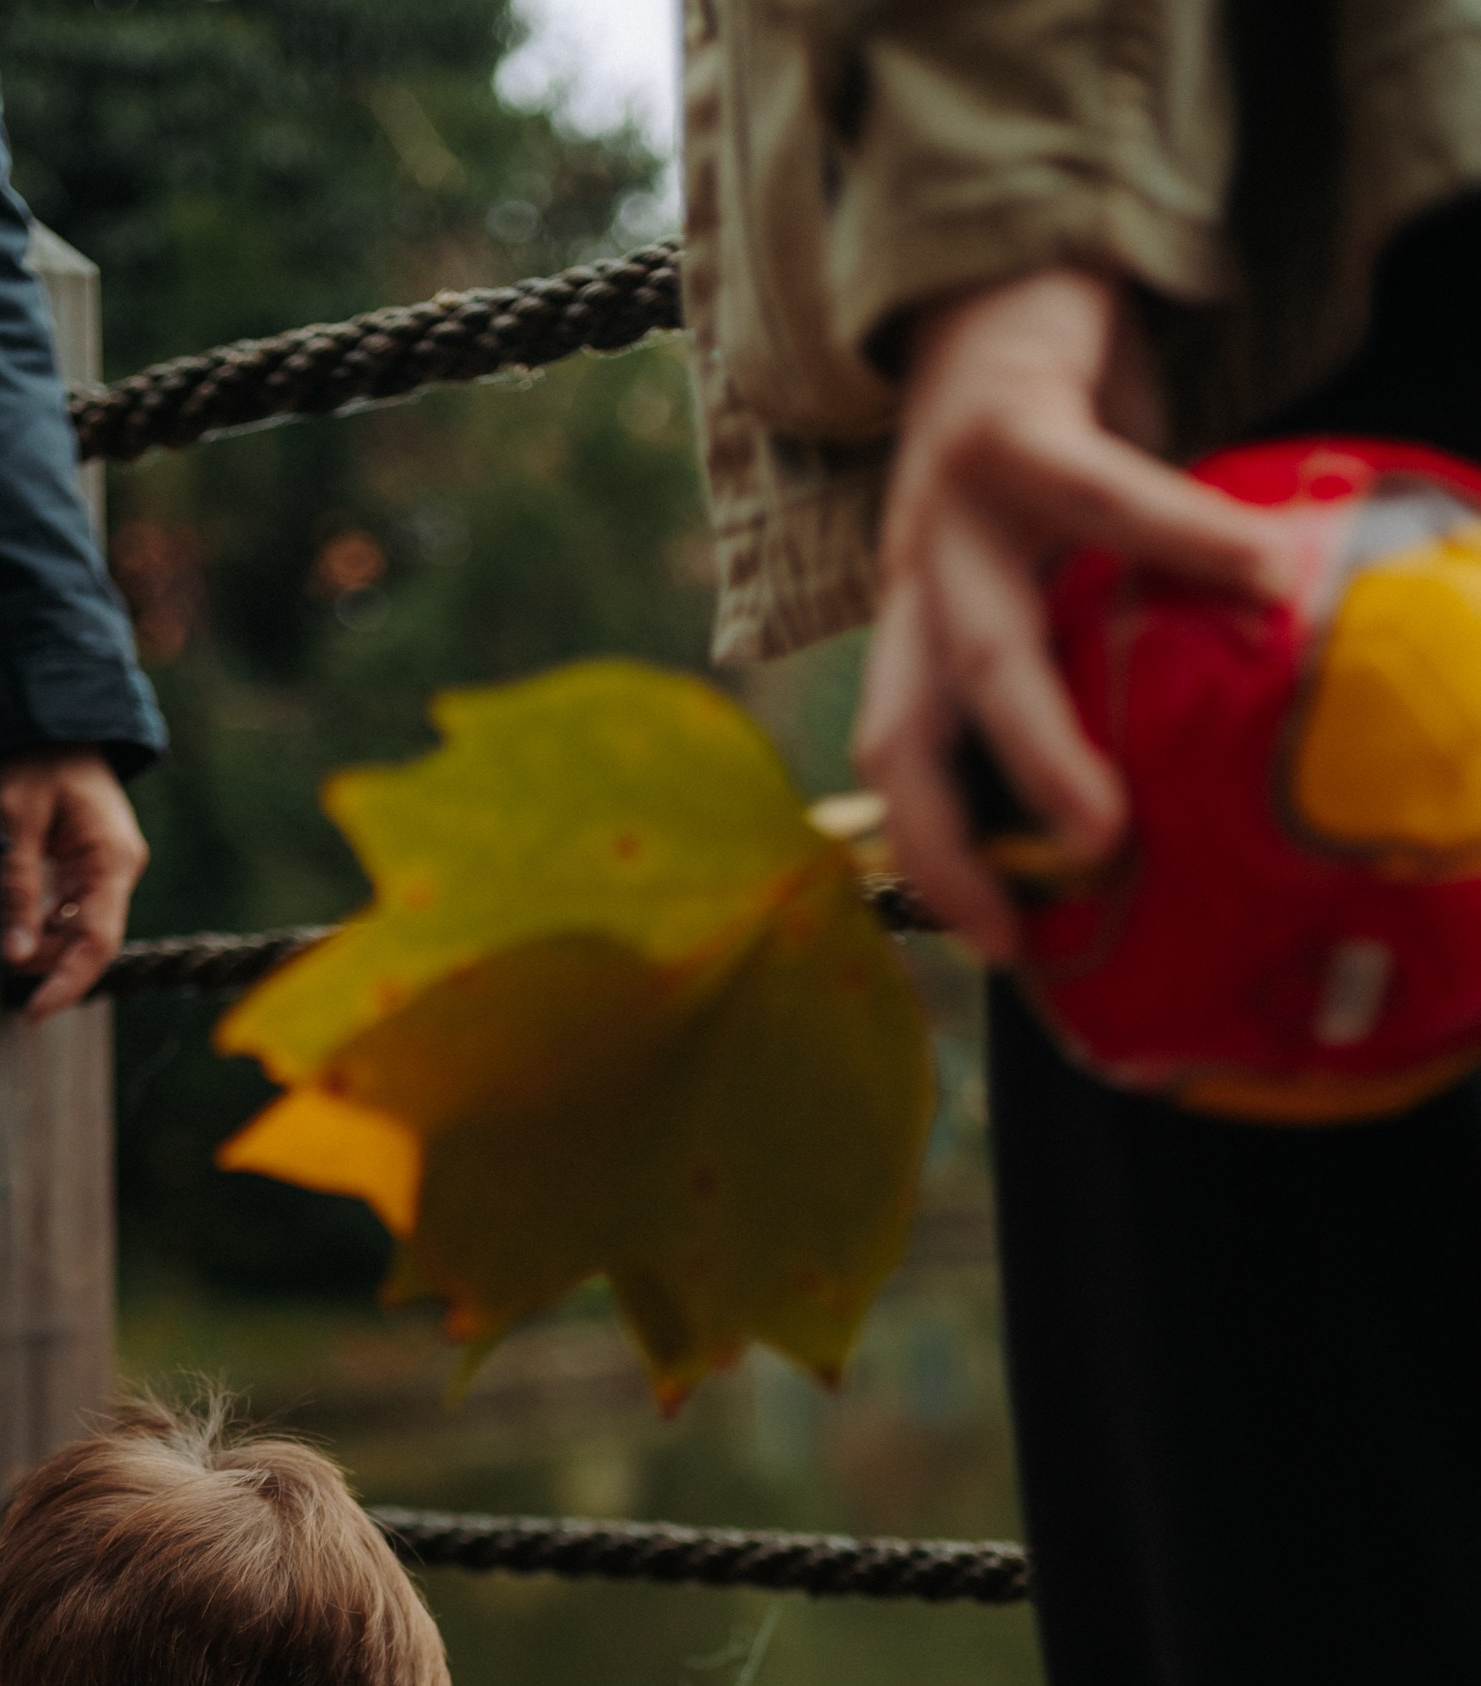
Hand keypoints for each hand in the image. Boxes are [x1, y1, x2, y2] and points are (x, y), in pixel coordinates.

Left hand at [0, 746, 147, 1017]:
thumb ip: (17, 887)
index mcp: (112, 860)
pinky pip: (66, 908)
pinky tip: (12, 908)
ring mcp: (104, 869)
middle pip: (84, 942)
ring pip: (73, 929)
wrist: (50, 714)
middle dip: (41, 958)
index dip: (66, 983)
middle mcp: (116, 870)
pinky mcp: (87, 865)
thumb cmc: (35, 756)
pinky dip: (37, 918)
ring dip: (35, 938)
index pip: (98, 943)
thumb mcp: (16, 819)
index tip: (32, 1012)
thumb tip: (11, 955)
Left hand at [855, 268, 1295, 960]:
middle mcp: (916, 579)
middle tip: (1036, 913)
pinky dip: (1183, 542)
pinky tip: (1262, 578)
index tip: (1003, 944)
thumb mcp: (1059, 563)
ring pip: (981, 647)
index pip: (899, 764)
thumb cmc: (1057, 441)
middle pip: (902, 732)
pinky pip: (1103, 494)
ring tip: (1116, 820)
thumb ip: (1097, 648)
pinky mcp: (1011, 421)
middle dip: (953, 840)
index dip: (933, 861)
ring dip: (1043, 745)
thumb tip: (1196, 759)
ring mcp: (949, 505)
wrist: (1016, 266)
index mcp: (920, 625)